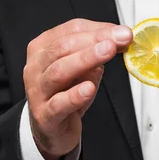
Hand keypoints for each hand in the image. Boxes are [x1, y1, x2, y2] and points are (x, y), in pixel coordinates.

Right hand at [24, 19, 131, 159]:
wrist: (52, 130)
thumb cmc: (66, 93)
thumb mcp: (84, 69)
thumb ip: (99, 52)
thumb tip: (121, 38)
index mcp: (43, 48)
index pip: (71, 31)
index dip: (98, 29)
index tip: (122, 32)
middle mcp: (36, 67)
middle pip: (62, 47)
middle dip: (94, 41)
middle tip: (119, 40)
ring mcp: (37, 91)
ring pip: (59, 71)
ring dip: (85, 59)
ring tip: (107, 53)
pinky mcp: (44, 115)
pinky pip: (58, 103)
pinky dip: (75, 95)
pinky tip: (89, 88)